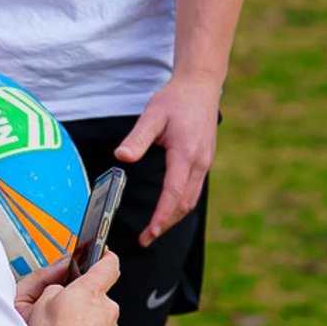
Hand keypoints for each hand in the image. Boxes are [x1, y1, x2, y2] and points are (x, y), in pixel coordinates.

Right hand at [23, 251, 121, 325]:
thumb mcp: (33, 306)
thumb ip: (48, 286)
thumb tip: (59, 288)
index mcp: (90, 292)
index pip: (108, 264)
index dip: (103, 256)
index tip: (99, 253)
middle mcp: (108, 310)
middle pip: (94, 297)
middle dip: (77, 302)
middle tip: (51, 314)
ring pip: (94, 322)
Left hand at [115, 74, 219, 245]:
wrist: (201, 86)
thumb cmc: (176, 99)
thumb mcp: (152, 115)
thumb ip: (137, 138)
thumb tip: (122, 157)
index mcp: (186, 154)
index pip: (174, 193)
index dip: (161, 216)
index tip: (150, 232)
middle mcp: (199, 162)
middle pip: (184, 203)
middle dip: (166, 224)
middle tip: (146, 239)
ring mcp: (204, 163)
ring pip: (191, 199)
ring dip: (174, 217)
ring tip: (155, 230)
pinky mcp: (204, 161)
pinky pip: (193, 189)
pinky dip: (180, 204)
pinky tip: (168, 209)